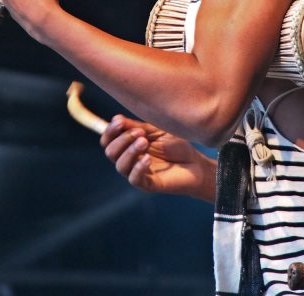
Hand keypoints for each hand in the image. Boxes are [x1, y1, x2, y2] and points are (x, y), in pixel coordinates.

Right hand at [101, 115, 215, 201]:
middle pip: (110, 152)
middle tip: (140, 133)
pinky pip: (134, 179)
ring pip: (120, 166)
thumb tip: (117, 118)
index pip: (108, 140)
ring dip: (130, 151)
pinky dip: (138, 167)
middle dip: (122, 140)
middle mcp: (129, 160)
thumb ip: (137, 126)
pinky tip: (147, 159)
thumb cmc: (175, 144)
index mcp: (128, 145)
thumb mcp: (156, 130)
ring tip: (144, 142)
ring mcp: (137, 173)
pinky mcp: (148, 185)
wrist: (195, 162)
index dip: (110, 131)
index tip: (119, 121)